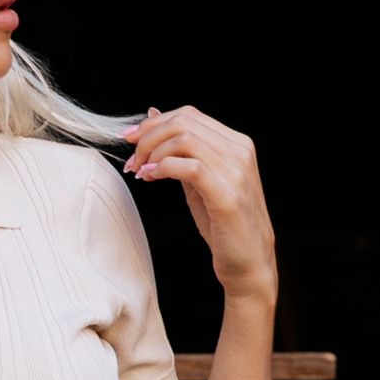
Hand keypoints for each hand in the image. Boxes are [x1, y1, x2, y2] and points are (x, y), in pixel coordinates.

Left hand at [125, 104, 276, 305]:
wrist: (249, 264)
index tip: (130, 139)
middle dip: (148, 137)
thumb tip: (152, 115)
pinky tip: (152, 178)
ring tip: (141, 173)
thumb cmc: (223, 224)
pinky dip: (164, 168)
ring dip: (153, 153)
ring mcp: (237, 173)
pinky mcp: (228, 196)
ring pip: (185, 140)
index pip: (189, 115)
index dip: (154, 123)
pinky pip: (190, 168)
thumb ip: (179, 151)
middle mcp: (241, 152)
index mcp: (237, 144)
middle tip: (133, 160)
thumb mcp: (199, 180)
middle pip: (184, 123)